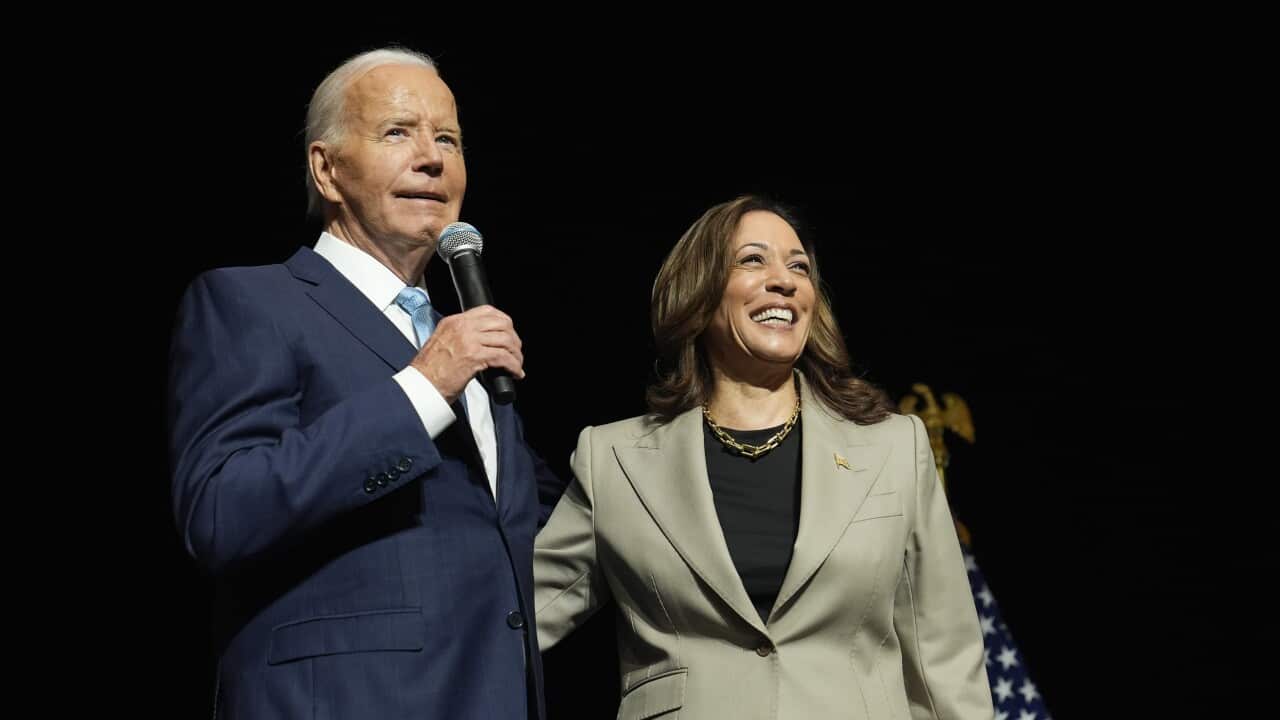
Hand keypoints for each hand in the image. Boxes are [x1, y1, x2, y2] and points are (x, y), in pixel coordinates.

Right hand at [409, 305, 523, 402]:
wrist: (420, 385)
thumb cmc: (430, 371)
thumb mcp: (442, 343)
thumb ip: (459, 338)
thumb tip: (480, 343)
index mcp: (453, 322)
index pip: (486, 311)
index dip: (504, 322)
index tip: (509, 334)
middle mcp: (461, 327)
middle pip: (501, 323)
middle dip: (513, 339)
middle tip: (515, 352)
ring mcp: (468, 340)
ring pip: (505, 340)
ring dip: (516, 354)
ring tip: (516, 365)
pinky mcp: (474, 356)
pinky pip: (503, 357)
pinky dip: (514, 366)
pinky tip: (516, 373)